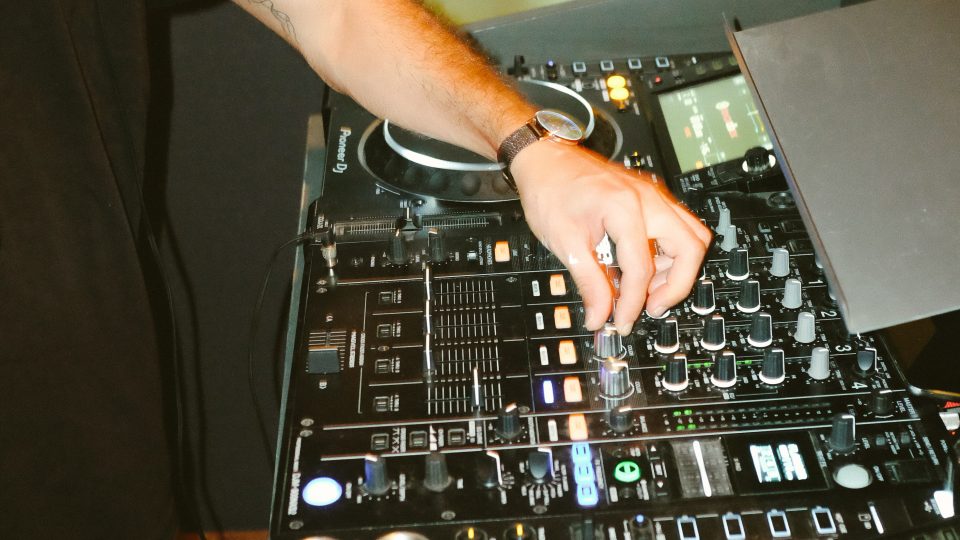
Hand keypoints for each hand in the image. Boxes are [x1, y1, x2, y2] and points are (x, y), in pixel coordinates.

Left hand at [511, 141, 711, 333]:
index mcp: (625, 207)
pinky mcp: (649, 199)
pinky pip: (677, 228)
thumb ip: (588, 283)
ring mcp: (652, 196)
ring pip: (691, 236)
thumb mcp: (564, 243)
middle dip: (676, 285)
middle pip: (690, 247)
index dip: (633, 302)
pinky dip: (669, 253)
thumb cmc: (550, 190)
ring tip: (647, 290)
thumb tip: (600, 316)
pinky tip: (642, 269)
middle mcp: (648, 199)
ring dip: (676, 268)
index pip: (642, 267)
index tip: (621, 321)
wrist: (545, 159)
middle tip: (651, 307)